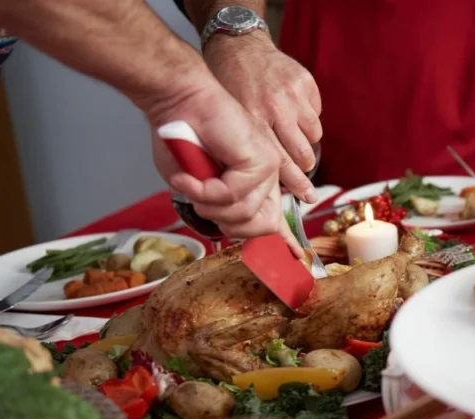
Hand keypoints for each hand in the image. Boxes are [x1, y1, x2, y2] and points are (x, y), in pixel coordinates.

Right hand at [147, 76, 305, 255]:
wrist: (178, 102)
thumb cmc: (180, 140)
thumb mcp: (196, 185)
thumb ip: (216, 207)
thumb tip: (228, 228)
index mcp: (255, 184)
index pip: (276, 220)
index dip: (284, 242)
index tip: (296, 259)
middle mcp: (266, 178)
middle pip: (260, 227)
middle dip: (224, 223)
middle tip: (199, 200)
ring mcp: (267, 168)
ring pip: (243, 214)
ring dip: (207, 204)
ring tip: (190, 181)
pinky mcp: (261, 160)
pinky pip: (232, 195)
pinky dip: (204, 190)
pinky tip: (190, 176)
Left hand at [205, 31, 321, 189]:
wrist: (239, 47)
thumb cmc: (230, 88)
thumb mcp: (232, 119)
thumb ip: (251, 146)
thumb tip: (270, 180)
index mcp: (254, 121)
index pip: (282, 162)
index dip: (297, 183)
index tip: (308, 197)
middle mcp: (276, 108)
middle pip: (303, 153)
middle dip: (304, 166)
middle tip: (303, 170)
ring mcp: (293, 95)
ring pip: (314, 135)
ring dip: (307, 141)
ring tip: (294, 137)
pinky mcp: (305, 83)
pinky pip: (316, 113)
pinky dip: (308, 117)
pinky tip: (294, 112)